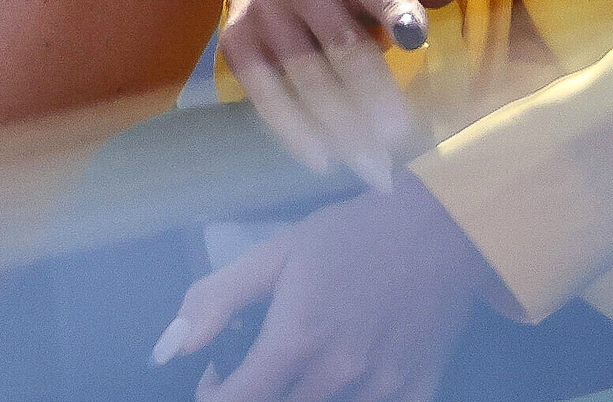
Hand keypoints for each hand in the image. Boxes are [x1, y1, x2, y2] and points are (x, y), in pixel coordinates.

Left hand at [153, 180, 489, 401]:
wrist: (442, 229)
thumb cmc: (352, 236)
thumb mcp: (276, 253)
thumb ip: (217, 299)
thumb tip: (170, 348)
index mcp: (296, 339)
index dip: (215, 397)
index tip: (215, 381)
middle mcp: (338, 373)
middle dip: (256, 397)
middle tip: (257, 372)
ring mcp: (382, 389)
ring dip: (299, 399)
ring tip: (298, 373)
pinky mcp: (417, 392)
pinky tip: (343, 381)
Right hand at [219, 0, 480, 187]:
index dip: (397, 10)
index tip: (417, 39)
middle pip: (341, 43)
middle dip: (372, 96)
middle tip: (399, 137)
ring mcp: (263, 8)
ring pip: (304, 76)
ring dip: (339, 127)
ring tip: (373, 167)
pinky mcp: (238, 39)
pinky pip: (266, 92)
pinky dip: (294, 130)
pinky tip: (323, 159)